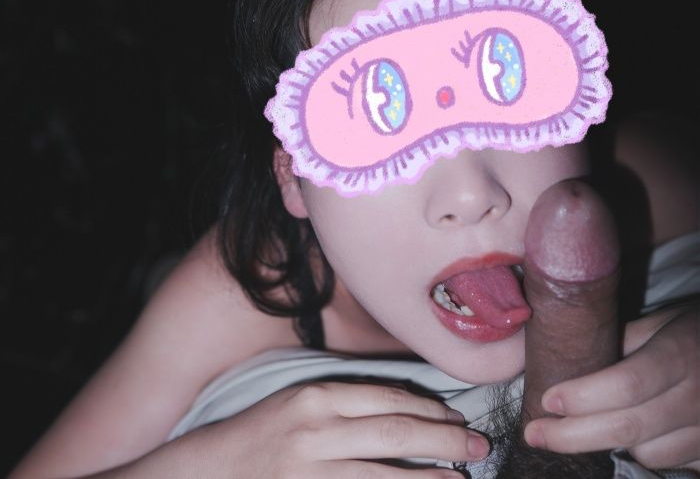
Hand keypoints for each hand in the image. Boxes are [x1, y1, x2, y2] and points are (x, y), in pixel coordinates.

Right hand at [197, 380, 489, 476]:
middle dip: (445, 439)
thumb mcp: (296, 403)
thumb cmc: (255, 436)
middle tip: (478, 445)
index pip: (388, 398)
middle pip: (396, 433)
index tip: (456, 417)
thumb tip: (404, 412)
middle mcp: (316, 431)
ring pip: (387, 476)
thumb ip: (344, 404)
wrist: (205, 473)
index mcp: (316, 396)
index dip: (430, 408)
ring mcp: (311, 471)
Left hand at [524, 303, 699, 470]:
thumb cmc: (697, 330)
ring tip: (594, 417)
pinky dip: (644, 450)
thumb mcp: (665, 320)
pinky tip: (633, 430)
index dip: (584, 397)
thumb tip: (572, 358)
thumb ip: (623, 339)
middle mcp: (697, 398)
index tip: (546, 400)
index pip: (627, 385)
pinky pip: (669, 463)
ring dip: (611, 440)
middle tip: (533, 433)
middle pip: (628, 428)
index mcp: (681, 354)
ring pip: (645, 453)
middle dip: (573, 435)